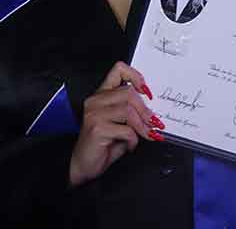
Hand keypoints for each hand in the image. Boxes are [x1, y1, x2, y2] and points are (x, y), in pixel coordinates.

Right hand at [69, 62, 160, 186]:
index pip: (118, 70)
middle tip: (154, 123)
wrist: (81, 166)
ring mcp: (94, 114)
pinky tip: (130, 145)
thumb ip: (132, 113)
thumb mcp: (120, 124)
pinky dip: (133, 139)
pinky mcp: (97, 128)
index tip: (147, 92)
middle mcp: (96, 100)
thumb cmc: (102, 145)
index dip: (136, 76)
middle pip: (128, 92)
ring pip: (128, 110)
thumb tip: (153, 114)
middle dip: (145, 110)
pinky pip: (125, 129)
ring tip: (146, 135)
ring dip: (142, 125)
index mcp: (101, 95)